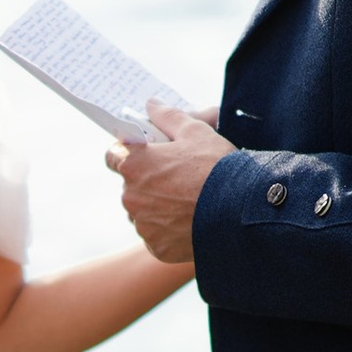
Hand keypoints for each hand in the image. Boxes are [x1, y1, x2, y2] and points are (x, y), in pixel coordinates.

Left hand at [108, 101, 230, 264]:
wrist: (238, 212)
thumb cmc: (216, 166)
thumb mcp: (195, 131)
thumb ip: (167, 116)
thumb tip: (150, 105)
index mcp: (133, 164)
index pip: (112, 156)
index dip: (127, 153)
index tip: (144, 155)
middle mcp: (130, 195)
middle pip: (130, 186)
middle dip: (147, 181)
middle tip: (176, 179)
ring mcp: (142, 224)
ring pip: (142, 213)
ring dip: (156, 207)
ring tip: (186, 202)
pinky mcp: (155, 246)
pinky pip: (156, 236)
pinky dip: (168, 230)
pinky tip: (190, 222)